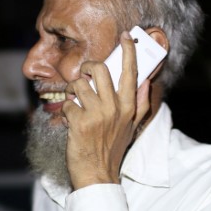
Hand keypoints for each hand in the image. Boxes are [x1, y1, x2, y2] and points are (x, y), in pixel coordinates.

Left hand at [62, 31, 150, 189]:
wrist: (98, 174)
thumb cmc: (113, 149)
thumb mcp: (132, 127)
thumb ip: (140, 104)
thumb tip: (145, 81)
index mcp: (128, 107)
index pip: (131, 72)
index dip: (129, 51)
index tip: (127, 36)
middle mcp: (114, 108)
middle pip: (99, 69)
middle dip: (87, 67)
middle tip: (85, 75)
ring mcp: (97, 115)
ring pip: (79, 84)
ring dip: (72, 90)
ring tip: (74, 101)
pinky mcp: (79, 123)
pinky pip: (67, 104)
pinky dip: (65, 111)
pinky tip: (70, 120)